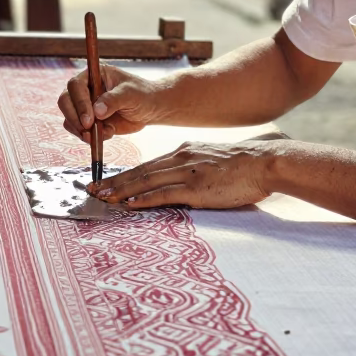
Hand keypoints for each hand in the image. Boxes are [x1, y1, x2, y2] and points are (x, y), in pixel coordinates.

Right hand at [56, 63, 162, 142]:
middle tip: (88, 130)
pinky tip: (108, 133)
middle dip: (74, 118)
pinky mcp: (89, 122)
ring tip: (103, 133)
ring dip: (81, 130)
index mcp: (93, 75)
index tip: (89, 118)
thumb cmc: (142, 94)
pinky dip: (90, 137)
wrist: (149, 108)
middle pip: (65, 101)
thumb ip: (114, 100)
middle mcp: (85, 89)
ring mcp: (85, 106)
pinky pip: (79, 132)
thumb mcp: (131, 94)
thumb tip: (97, 111)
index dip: (79, 102)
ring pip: (69, 119)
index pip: (75, 85)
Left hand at [90, 140, 276, 209]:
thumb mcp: (211, 160)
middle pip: (140, 171)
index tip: (106, 181)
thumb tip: (179, 182)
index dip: (124, 174)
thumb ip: (192, 167)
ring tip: (102, 198)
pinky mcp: (197, 188)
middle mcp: (181, 158)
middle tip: (92, 190)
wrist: (263, 163)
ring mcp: (188, 173)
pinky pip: (164, 194)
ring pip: (146, 181)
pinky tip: (129, 205)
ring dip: (121, 191)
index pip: (147, 164)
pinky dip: (144, 199)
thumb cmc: (242, 166)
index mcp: (184, 151)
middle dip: (113, 182)